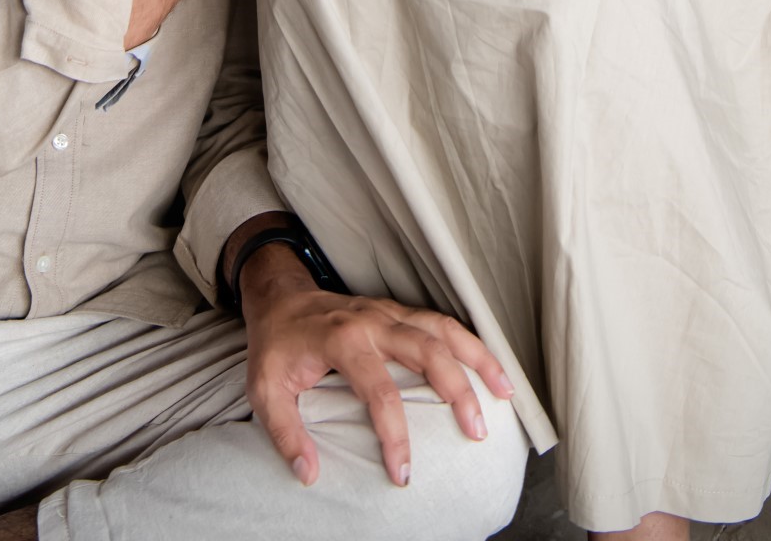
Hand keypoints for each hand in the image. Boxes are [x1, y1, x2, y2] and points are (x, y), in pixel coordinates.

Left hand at [240, 245, 514, 487]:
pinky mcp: (398, 312)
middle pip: (426, 351)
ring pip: (443, 329)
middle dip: (457, 390)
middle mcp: (373, 321)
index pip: (379, 391)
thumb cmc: (275, 346)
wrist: (279, 296)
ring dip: (477, 357)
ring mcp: (389, 312)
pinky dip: (469, 341)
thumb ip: (285, 433)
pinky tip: (490, 365)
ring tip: (505, 392)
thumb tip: (310, 474)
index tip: (403, 474)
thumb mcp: (264, 390)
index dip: (395, 436)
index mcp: (342, 340)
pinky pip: (441, 322)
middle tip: (477, 431)